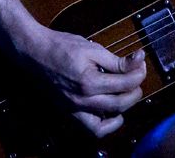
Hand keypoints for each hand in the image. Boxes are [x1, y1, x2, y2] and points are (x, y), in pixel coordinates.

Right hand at [17, 25, 146, 137]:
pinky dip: (104, 124)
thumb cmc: (61, 47)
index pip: (124, 84)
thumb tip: (139, 60)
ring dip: (122, 110)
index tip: (140, 64)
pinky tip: (112, 112)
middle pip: (120, 104)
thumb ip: (116, 60)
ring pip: (106, 123)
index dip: (138, 74)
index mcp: (89, 82)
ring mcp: (74, 109)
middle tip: (137, 78)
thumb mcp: (92, 49)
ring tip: (127, 95)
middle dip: (135, 91)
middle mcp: (82, 101)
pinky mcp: (69, 112)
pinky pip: (90, 128)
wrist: (34, 52)